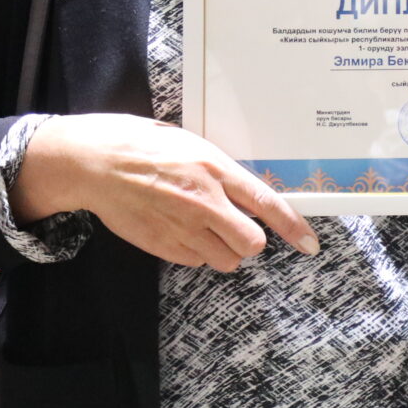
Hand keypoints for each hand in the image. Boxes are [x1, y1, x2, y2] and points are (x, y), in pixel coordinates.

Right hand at [12, 113, 319, 271]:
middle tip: (238, 226)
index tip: (310, 243)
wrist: (97, 162)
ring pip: (226, 259)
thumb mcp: (194, 146)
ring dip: (225, 249)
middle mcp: (203, 201)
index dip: (294, 227)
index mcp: (216, 169)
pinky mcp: (161, 246)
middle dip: (251, 239)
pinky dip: (197, 253)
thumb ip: (223, 171)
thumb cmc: (146, 145)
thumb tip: (249, 191)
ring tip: (207, 228)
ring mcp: (182, 227)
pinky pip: (196, 262)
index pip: (267, 203)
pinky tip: (182, 230)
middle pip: (251, 243)